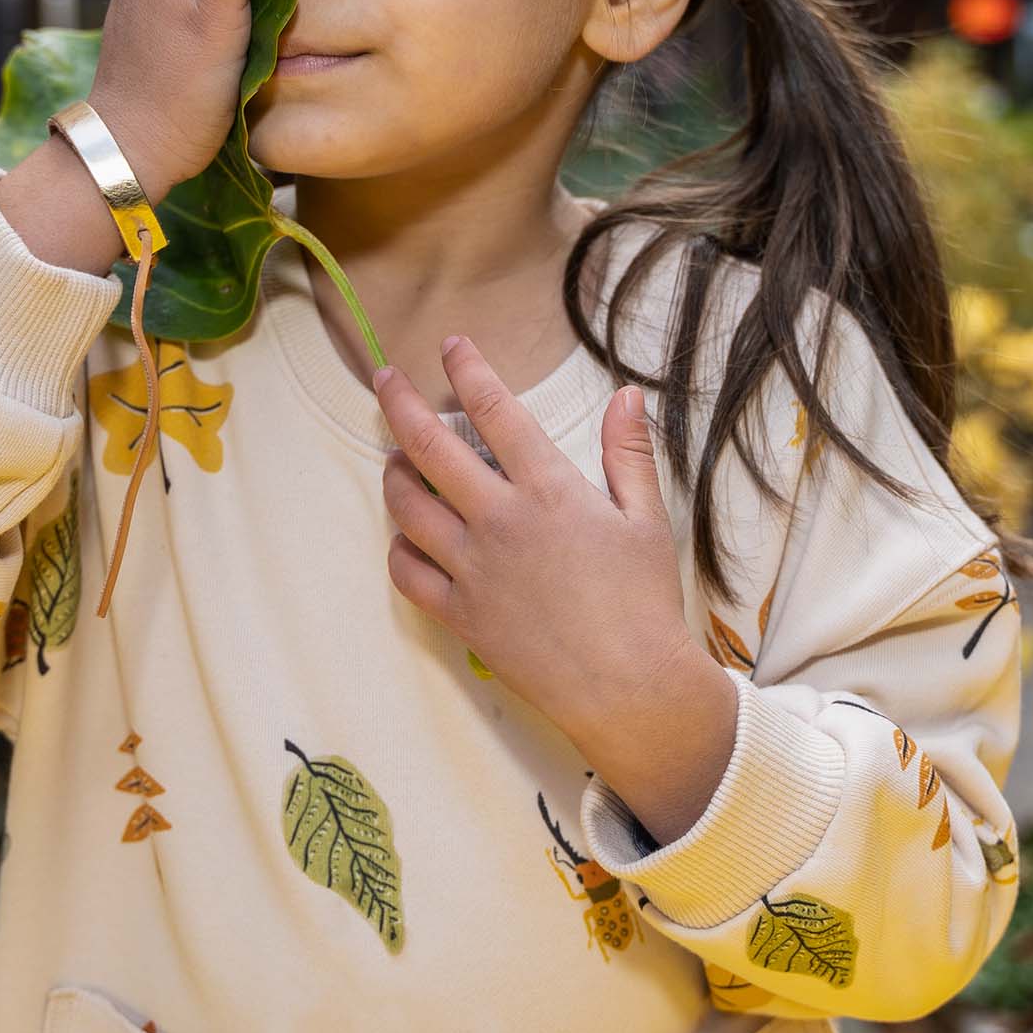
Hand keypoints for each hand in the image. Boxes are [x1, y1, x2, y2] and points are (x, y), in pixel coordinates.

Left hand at [371, 335, 714, 752]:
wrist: (629, 687)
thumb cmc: (645, 602)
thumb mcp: (647, 518)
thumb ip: (629, 452)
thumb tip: (627, 394)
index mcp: (548, 489)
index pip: (494, 410)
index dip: (467, 369)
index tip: (451, 345)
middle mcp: (500, 521)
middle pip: (429, 446)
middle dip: (399, 403)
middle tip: (385, 378)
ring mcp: (472, 568)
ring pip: (407, 505)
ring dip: (393, 472)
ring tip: (395, 458)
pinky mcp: (460, 614)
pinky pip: (407, 571)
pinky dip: (399, 546)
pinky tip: (407, 535)